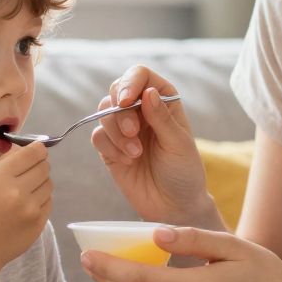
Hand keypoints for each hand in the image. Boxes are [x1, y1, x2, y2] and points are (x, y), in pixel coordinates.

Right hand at [0, 142, 50, 264]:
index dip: (38, 149)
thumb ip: (5, 163)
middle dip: (40, 164)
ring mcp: (30, 210)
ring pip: (49, 184)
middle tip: (32, 168)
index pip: (33, 153)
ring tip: (25, 190)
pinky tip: (26, 205)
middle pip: (44, 167)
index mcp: (0, 178)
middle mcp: (17, 192)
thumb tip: (29, 147)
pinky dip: (41, 200)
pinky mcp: (38, 224)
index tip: (37, 150)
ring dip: (41, 183)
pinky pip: (48, 202)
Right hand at [90, 67, 213, 226]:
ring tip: (135, 154)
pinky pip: (98, 136)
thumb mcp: (178, 144)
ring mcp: (124, 129)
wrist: (173, 206)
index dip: (130, 82)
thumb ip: (162, 118)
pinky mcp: (110, 148)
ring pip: (103, 112)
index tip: (126, 100)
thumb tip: (148, 92)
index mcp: (163, 101)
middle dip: (120, 111)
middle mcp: (142, 110)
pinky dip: (110, 147)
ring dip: (116, 133)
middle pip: (116, 90)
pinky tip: (127, 162)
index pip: (140, 75)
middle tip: (133, 133)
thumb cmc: (184, 172)